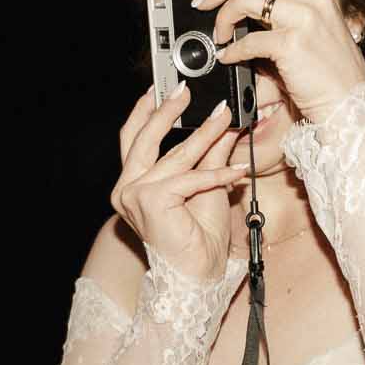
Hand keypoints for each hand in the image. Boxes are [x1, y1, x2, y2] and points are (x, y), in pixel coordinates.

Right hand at [109, 83, 250, 279]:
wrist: (198, 275)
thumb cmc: (198, 237)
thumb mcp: (206, 184)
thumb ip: (209, 153)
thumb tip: (223, 123)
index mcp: (132, 185)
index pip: (133, 139)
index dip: (145, 112)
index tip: (160, 90)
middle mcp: (126, 189)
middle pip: (145, 139)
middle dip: (167, 111)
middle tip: (186, 91)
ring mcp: (136, 196)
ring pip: (176, 156)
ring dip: (205, 135)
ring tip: (225, 118)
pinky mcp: (153, 201)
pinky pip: (191, 179)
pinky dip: (217, 174)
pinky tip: (237, 171)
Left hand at [196, 0, 364, 120]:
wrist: (350, 103)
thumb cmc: (326, 71)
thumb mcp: (307, 27)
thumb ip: (279, 8)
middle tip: (201, 2)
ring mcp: (306, 17)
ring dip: (223, 16)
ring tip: (219, 34)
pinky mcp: (295, 43)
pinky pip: (250, 39)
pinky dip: (233, 50)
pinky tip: (228, 57)